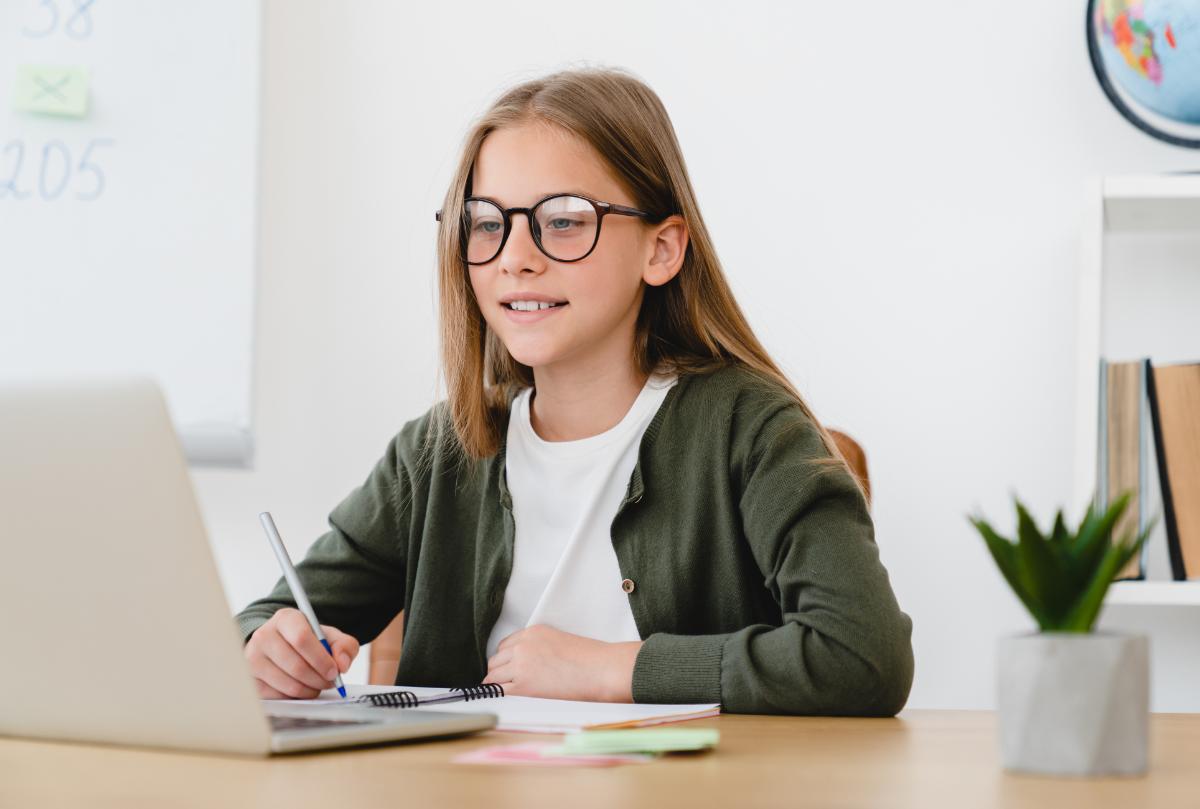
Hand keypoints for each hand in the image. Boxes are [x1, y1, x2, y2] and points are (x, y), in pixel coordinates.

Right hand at [244, 607, 359, 698]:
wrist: (280, 645)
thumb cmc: (308, 640)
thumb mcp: (329, 636)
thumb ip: (344, 646)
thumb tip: (342, 665)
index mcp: (285, 618)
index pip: (302, 638)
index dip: (321, 659)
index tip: (334, 671)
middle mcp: (264, 635)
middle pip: (296, 665)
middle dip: (319, 679)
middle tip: (330, 682)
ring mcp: (253, 658)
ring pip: (288, 684)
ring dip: (310, 690)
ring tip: (318, 685)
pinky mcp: (250, 679)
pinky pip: (278, 696)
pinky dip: (295, 697)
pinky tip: (301, 688)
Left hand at [482, 624, 642, 701]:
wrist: (601, 670)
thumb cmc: (590, 659)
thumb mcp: (559, 642)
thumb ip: (538, 649)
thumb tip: (527, 667)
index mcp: (533, 632)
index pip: (505, 646)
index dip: (506, 660)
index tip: (509, 669)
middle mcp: (523, 646)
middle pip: (495, 661)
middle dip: (499, 673)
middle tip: (507, 684)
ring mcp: (521, 665)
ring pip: (493, 677)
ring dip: (498, 686)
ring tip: (509, 695)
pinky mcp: (523, 686)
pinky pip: (499, 693)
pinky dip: (501, 698)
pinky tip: (508, 702)